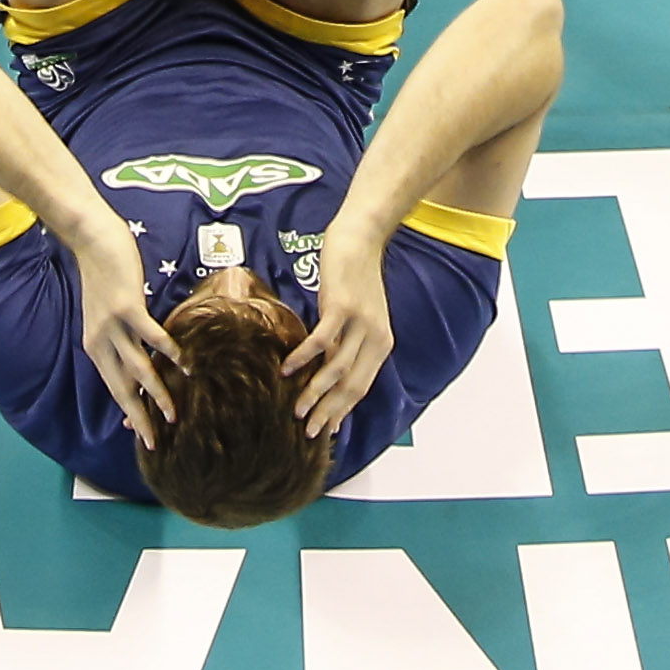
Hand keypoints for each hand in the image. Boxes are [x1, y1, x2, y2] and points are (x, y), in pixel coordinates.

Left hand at [70, 225, 179, 448]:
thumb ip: (122, 337)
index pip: (114, 388)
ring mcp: (112, 326)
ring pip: (138, 369)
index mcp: (96, 346)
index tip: (143, 435)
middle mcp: (100, 342)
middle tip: (155, 441)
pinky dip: (168, 352)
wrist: (91, 240)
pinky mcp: (127, 308)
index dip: (130, 412)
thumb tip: (142, 357)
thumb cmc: (105, 274)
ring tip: (173, 413)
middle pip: (123, 389)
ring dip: (157, 394)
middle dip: (140, 417)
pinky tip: (183, 364)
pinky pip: (150, 336)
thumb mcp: (108, 313)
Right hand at [283, 233, 395, 439]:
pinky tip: (287, 369)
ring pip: (337, 369)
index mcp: (381, 344)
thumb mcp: (357, 318)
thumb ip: (347, 345)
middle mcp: (376, 337)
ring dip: (315, 392)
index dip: (342, 411)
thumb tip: (328, 374)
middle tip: (307, 432)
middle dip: (328, 411)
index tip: (326, 431)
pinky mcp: (342, 306)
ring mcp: (360, 322)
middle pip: (352, 386)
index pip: (361, 387)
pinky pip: (322, 340)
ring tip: (296, 410)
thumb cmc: (354, 278)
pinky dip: (304, 358)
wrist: (360, 238)